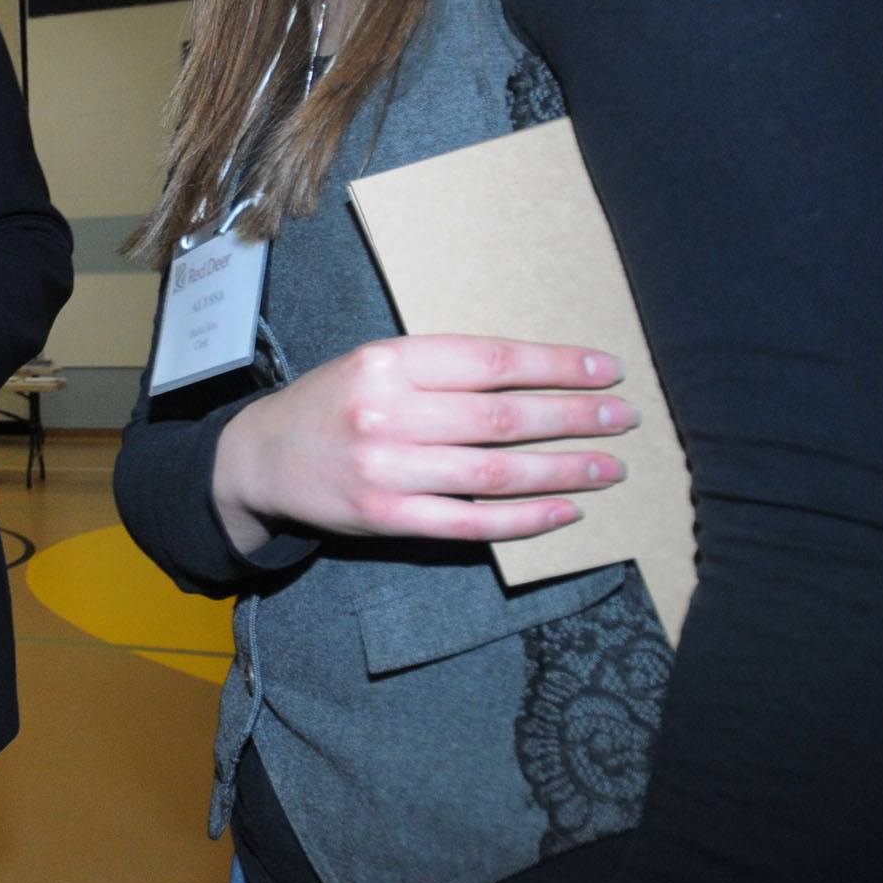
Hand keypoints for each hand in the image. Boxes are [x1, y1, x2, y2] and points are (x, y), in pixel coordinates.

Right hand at [211, 334, 637, 552]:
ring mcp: (387, 470)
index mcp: (388, 362)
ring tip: (609, 467)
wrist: (260, 459)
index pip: (491, 360)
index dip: (557, 366)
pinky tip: (565, 511)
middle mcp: (387, 413)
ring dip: (564, 470)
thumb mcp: (375, 365)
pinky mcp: (386, 518)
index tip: (605, 370)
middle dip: (575, 418)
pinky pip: (471, 521)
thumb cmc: (332, 405)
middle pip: (503, 416)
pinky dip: (525, 519)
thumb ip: (442, 369)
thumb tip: (536, 378)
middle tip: (622, 418)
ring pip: (496, 471)